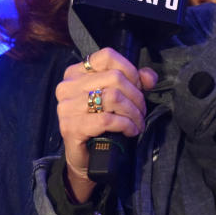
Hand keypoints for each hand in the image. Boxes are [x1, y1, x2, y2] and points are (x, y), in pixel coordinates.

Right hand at [55, 48, 156, 201]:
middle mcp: (67, 86)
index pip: (107, 56)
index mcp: (76, 73)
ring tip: (138, 122)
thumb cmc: (102, 124)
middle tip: (141, 111)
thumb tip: (149, 77)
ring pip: (112, 97)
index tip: (139, 86)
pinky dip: (125, 124)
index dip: (129, 69)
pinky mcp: (70, 127)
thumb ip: (135, 82)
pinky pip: (107, 119)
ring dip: (133, 112)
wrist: (87, 158)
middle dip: (136, 96)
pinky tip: (131, 130)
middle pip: (114, 78)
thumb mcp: (120, 98)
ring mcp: (66, 107)